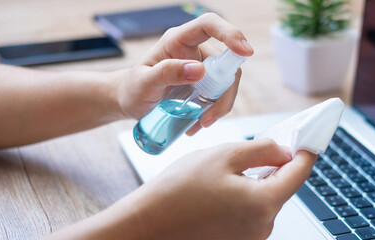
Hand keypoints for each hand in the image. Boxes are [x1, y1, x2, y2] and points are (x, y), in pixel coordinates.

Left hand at [116, 13, 253, 134]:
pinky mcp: (206, 84)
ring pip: (227, 82)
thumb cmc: (132, 88)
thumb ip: (167, 73)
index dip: (230, 33)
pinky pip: (221, 95)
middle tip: (209, 115)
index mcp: (179, 40)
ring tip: (201, 123)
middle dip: (225, 91)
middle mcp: (195, 50)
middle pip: (226, 62)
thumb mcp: (144, 83)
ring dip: (221, 105)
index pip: (209, 25)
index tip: (244, 51)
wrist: (130, 101)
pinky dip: (215, 111)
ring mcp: (203, 67)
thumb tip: (199, 70)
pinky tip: (198, 122)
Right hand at [125, 139, 316, 238]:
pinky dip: (247, 196)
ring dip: (259, 181)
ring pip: (267, 199)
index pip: (300, 172)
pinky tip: (224, 187)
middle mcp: (263, 226)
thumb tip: (284, 150)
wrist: (147, 224)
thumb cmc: (177, 191)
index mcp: (264, 203)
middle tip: (264, 145)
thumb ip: (262, 150)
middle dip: (277, 165)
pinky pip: (253, 212)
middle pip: (283, 187)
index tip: (309, 138)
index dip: (306, 151)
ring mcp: (251, 237)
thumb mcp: (223, 156)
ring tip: (230, 169)